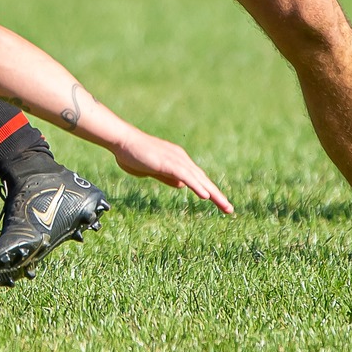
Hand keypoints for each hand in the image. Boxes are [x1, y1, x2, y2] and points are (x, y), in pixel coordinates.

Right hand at [110, 132, 233, 213]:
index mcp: (178, 161)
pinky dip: (197, 186)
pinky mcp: (168, 162)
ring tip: (225, 206)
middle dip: (217, 195)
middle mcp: (181, 159)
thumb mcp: (153, 170)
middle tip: (230, 210)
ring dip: (213, 193)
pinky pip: (186, 176)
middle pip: (203, 179)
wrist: (122, 141)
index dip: (209, 191)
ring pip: (199, 179)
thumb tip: (182, 186)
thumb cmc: (133, 155)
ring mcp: (175, 160)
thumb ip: (168, 177)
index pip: (197, 178)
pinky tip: (206, 196)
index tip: (219, 203)